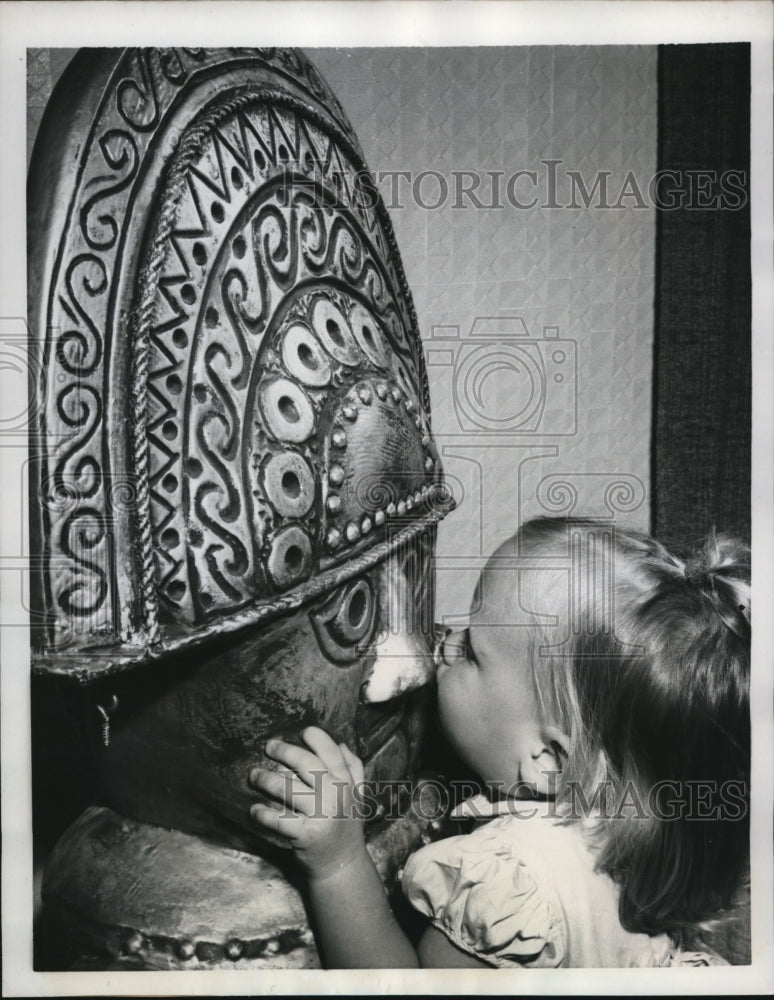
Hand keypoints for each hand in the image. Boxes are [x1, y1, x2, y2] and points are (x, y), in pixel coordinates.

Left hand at [248, 726, 366, 880]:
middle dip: (284, 751)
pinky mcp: (305, 834)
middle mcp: (336, 795)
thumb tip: (341, 743)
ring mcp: (321, 814)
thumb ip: (354, 769)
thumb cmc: (346, 827)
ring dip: (265, 779)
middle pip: (306, 764)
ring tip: (254, 775)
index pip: (331, 752)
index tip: (302, 732)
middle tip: (269, 746)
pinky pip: (278, 819)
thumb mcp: (357, 796)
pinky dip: (262, 814)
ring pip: (287, 789)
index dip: (316, 737)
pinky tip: (254, 809)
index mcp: (347, 783)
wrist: (343, 867)